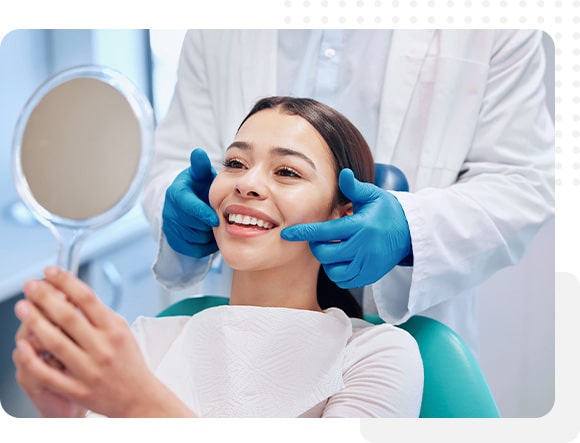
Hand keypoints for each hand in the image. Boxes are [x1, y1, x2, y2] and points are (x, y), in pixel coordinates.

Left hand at [13, 267, 192, 416]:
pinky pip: (48, 373)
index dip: (66, 281)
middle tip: (31, 285)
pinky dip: (32, 358)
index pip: (87, 298)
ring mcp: (88, 370)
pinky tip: (22, 345)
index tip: (51, 271)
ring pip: (55, 342)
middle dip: (45, 297)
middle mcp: (102, 348)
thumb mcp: (122, 331)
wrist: (137, 397)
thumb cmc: (128, 362)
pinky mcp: (77, 389)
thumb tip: (73, 293)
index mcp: (114, 330)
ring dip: (35, 322)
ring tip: (22, 307)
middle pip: (68, 317)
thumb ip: (100, 314)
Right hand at [162, 148, 219, 257]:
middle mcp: (169, 211)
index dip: (202, 214)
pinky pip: (193, 250)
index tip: (215, 220)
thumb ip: (201, 166)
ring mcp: (170, 227)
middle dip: (208, 224)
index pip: (187, 206)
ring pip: (194, 239)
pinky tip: (210, 236)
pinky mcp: (174, 241)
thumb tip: (198, 153)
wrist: (189, 203)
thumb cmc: (199, 187)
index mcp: (176, 193)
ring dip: (208, 235)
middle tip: (220, 220)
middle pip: (192, 225)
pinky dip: (205, 246)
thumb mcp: (201, 175)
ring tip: (215, 226)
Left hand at [281, 169, 411, 287]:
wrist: (410, 233)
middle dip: (317, 246)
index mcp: (360, 226)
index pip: (325, 232)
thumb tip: (343, 173)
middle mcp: (363, 248)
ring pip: (333, 270)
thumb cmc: (387, 211)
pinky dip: (338, 272)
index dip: (304, 233)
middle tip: (321, 238)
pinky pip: (344, 280)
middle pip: (326, 254)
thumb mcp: (373, 195)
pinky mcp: (370, 276)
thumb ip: (354, 187)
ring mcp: (367, 264)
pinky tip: (342, 260)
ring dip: (328, 260)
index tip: (287, 233)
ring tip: (334, 248)